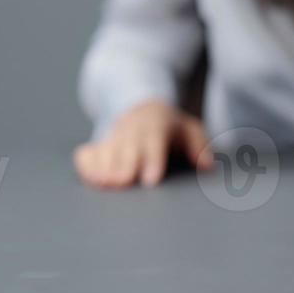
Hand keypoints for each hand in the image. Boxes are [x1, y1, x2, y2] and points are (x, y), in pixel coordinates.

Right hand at [73, 99, 213, 188]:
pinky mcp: (96, 145)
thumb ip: (199, 146)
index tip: (151, 180)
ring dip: (103, 167)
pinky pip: (86, 154)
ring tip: (105, 185)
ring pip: (105, 150)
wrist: (139, 107)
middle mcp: (131, 129)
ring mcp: (111, 136)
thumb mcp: (189, 129)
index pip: (154, 141)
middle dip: (124, 164)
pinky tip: (91, 180)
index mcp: (155, 124)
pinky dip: (86, 166)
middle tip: (123, 183)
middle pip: (126, 147)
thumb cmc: (167, 127)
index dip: (152, 159)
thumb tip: (207, 166)